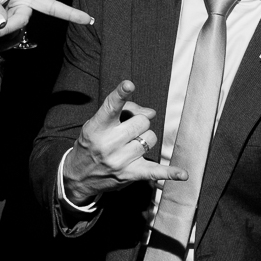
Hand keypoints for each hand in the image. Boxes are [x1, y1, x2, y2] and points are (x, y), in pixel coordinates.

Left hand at [0, 0, 91, 37]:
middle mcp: (21, 5)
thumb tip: (3, 24)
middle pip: (23, 23)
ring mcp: (14, 17)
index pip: (51, 5)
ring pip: (14, 34)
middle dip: (6, 29)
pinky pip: (6, 39)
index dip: (69, 13)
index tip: (87, 19)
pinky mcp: (5, 27)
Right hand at [61, 80, 184, 204]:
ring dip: (145, 139)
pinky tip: (183, 174)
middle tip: (129, 128)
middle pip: (141, 122)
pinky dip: (170, 173)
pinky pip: (155, 172)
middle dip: (139, 122)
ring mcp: (119, 161)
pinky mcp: (130, 175)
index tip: (129, 85)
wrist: (78, 176)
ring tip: (131, 145)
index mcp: (96, 128)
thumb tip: (151, 112)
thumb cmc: (92, 143)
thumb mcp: (97, 123)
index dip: (120, 94)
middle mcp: (107, 144)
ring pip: (150, 139)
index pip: (111, 107)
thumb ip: (122, 111)